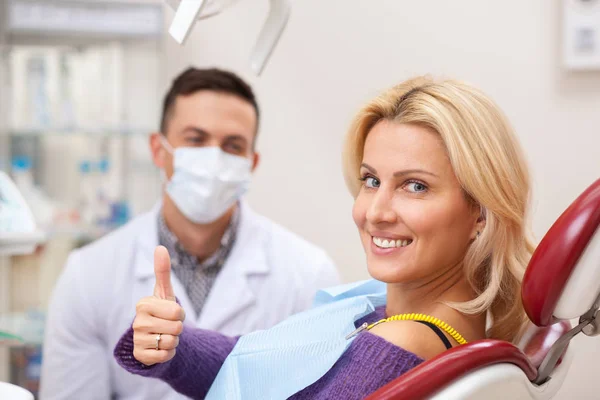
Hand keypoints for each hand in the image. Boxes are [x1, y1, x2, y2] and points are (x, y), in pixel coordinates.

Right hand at [132, 246, 185, 365]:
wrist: (152, 336)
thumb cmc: (161, 311)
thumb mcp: (164, 292)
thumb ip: (163, 271)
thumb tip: (160, 247)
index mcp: (143, 305)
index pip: (177, 312)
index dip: (179, 314)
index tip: (170, 313)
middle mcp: (137, 322)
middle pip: (176, 328)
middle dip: (178, 328)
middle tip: (168, 325)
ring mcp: (137, 340)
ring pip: (171, 342)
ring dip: (173, 340)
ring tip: (164, 335)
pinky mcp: (140, 356)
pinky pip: (166, 356)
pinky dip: (169, 353)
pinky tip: (160, 347)